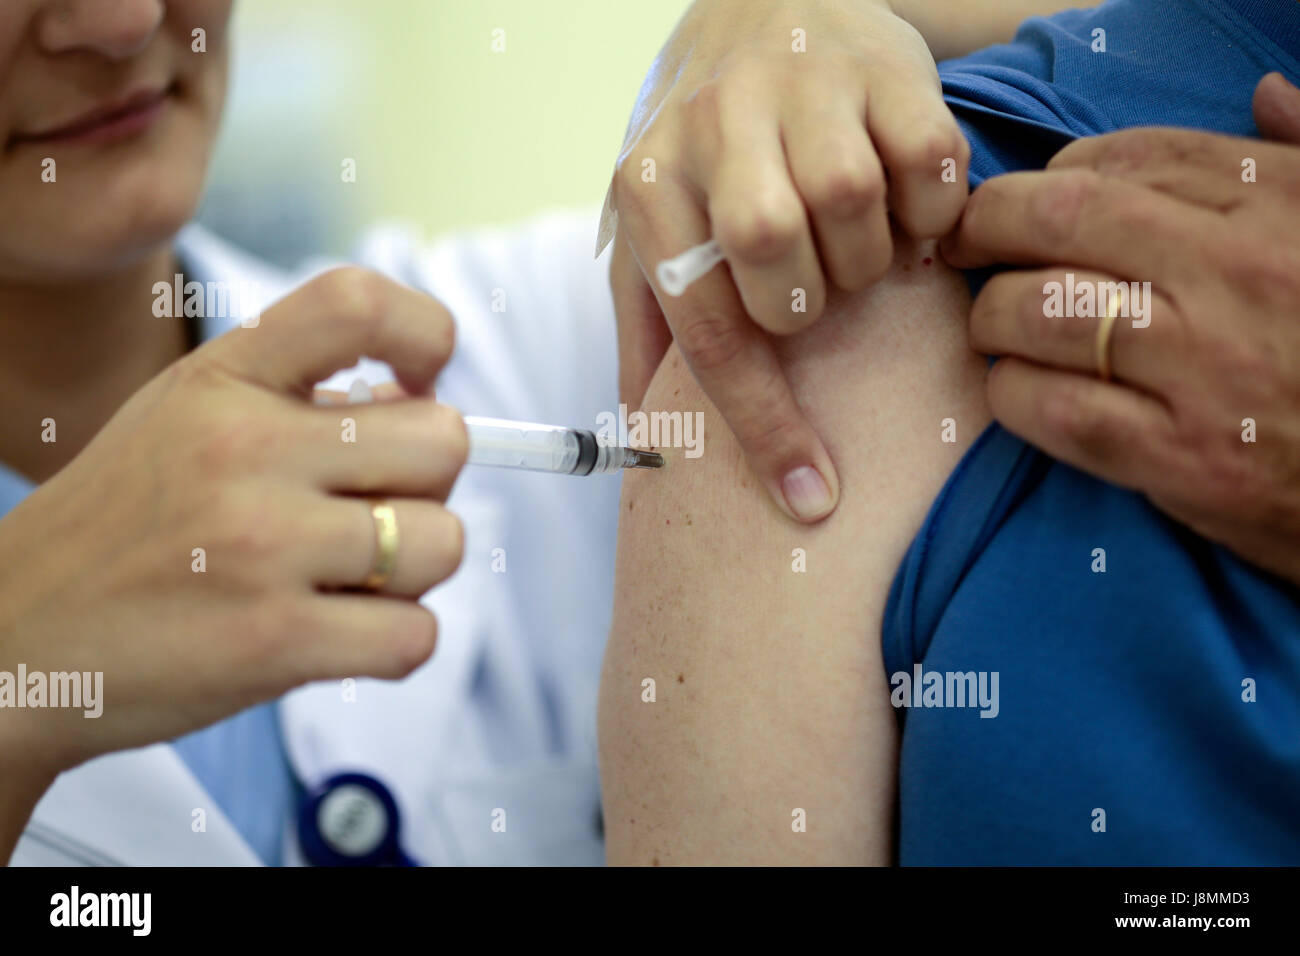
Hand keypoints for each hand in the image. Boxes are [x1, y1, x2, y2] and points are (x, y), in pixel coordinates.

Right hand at [0, 268, 467, 793]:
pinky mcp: (274, 640)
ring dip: (412, 573)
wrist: (14, 642)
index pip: (362, 304)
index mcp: (224, 378)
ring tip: (343, 580)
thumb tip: (430, 402)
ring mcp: (261, 544)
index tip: (418, 386)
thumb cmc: (126, 529)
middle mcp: (244, 447)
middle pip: (444, 441)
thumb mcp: (185, 416)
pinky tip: (337, 635)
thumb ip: (297, 395)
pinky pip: (417, 635)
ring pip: (444, 542)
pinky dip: (396, 643)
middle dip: (425, 486)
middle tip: (366, 513)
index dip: (426, 338)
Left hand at [608, 0, 968, 520]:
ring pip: (852, 203)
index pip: (708, 327)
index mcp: (650, 184)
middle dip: (809, 304)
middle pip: (775, 254)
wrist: (761, 5)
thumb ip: (650, 327)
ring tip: (858, 249)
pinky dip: (932, 210)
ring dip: (871, 258)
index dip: (763, 425)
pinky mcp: (883, 65)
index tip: (810, 498)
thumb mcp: (652, 228)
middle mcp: (714, 123)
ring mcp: (800, 84)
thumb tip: (648, 447)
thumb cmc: (704, 150)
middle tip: (818, 296)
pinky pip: (929, 161)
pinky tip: (906, 210)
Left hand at [942, 73, 1299, 585]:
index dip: (1051, 174)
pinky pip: (1053, 407)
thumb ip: (1299, 156)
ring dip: (990, 314)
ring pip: (1041, 310)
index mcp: (1278, 206)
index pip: (1128, 157)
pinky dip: (1011, 392)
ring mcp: (1205, 366)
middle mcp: (1237, 274)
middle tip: (964, 245)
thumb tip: (1265, 93)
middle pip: (1062, 217)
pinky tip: (1014, 388)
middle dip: (988, 223)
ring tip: (991, 325)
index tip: (1028, 200)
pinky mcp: (1179, 456)